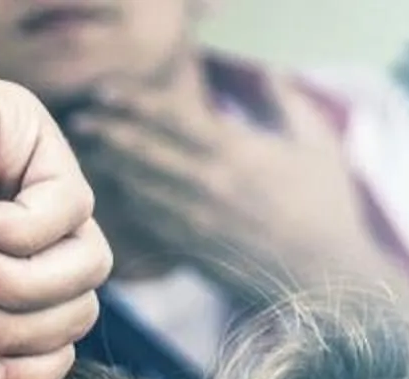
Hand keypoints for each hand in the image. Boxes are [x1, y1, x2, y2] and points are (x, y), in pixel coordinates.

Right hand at [0, 72, 107, 378]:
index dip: (21, 374)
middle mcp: (13, 243)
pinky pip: (74, 206)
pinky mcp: (25, 133)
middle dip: (12, 330)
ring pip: (89, 267)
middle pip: (80, 315)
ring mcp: (21, 185)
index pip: (57, 353)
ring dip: (16, 284)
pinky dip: (15, 232)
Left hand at [65, 80, 404, 307]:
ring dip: (110, 168)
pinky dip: (127, 209)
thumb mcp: (317, 143)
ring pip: (140, 190)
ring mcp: (199, 224)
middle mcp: (210, 188)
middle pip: (145, 154)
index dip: (135, 104)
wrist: (329, 283)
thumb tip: (257, 64)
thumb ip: (282, 100)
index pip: (173, 120)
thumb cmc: (328, 209)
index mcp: (237, 154)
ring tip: (85, 151)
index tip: (105, 91)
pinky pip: (149, 227)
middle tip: (78, 118)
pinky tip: (110, 196)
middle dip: (109, 133)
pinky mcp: (195, 254)